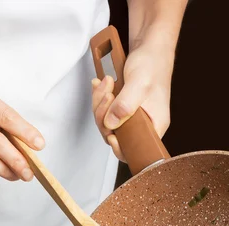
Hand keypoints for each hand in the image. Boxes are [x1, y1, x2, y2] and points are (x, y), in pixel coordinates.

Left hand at [92, 43, 172, 161]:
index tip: (111, 135)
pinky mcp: (121, 108)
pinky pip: (104, 111)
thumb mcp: (139, 83)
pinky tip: (102, 85)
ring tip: (106, 83)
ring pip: (106, 123)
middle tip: (108, 94)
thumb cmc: (152, 63)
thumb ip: (125, 105)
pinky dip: (100, 98)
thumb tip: (111, 124)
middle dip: (104, 116)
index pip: (135, 150)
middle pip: (115, 135)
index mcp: (154, 125)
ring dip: (100, 103)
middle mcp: (142, 125)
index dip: (120, 148)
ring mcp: (130, 117)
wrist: (149, 47)